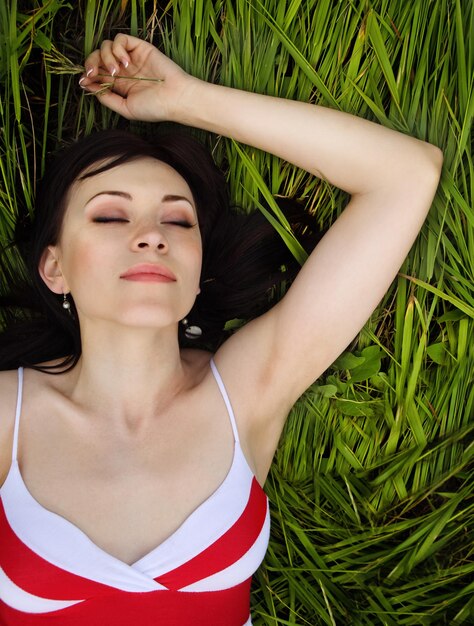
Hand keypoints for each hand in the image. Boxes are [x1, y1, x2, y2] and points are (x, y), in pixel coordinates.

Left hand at [79, 34, 194, 121]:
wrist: (175, 98)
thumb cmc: (155, 107)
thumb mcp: (126, 109)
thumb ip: (107, 99)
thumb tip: (89, 87)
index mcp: (120, 85)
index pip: (97, 74)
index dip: (87, 75)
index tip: (84, 81)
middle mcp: (124, 70)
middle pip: (97, 57)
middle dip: (91, 63)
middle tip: (94, 73)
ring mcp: (131, 57)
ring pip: (106, 47)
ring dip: (106, 58)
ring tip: (117, 71)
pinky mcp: (140, 47)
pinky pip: (120, 39)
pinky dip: (118, 49)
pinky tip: (127, 63)